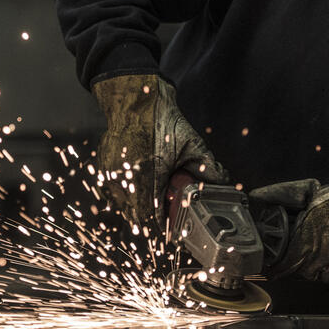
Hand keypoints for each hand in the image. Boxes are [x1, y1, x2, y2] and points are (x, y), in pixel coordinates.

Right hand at [92, 73, 228, 229]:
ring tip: (155, 202)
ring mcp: (111, 173)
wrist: (136, 98)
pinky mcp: (104, 167)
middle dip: (152, 219)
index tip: (172, 230)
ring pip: (124, 205)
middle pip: (136, 215)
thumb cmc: (161, 119)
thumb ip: (208, 167)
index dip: (164, 225)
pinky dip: (128, 194)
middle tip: (166, 217)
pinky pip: (115, 191)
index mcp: (147, 175)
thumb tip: (224, 183)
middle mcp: (125, 178)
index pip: (152, 216)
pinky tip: (142, 187)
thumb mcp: (191, 144)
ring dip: (139, 208)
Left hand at [250, 162, 328, 289]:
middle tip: (323, 245)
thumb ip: (287, 200)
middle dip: (309, 261)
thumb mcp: (316, 195)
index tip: (273, 268)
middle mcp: (326, 254)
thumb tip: (258, 198)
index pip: (284, 263)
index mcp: (311, 233)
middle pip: (306, 271)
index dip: (279, 266)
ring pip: (327, 277)